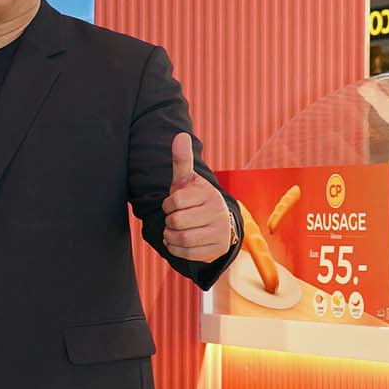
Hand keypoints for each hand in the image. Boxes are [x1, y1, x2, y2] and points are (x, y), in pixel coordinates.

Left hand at [160, 133, 235, 262]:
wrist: (217, 226)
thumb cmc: (195, 200)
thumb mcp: (187, 182)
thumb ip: (182, 161)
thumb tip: (180, 135)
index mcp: (209, 193)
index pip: (174, 201)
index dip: (167, 204)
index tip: (174, 204)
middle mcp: (218, 212)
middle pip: (175, 221)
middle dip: (169, 221)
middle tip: (176, 219)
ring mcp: (220, 232)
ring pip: (180, 238)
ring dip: (170, 236)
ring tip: (176, 230)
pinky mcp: (217, 249)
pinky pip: (186, 253)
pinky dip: (176, 249)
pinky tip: (180, 241)